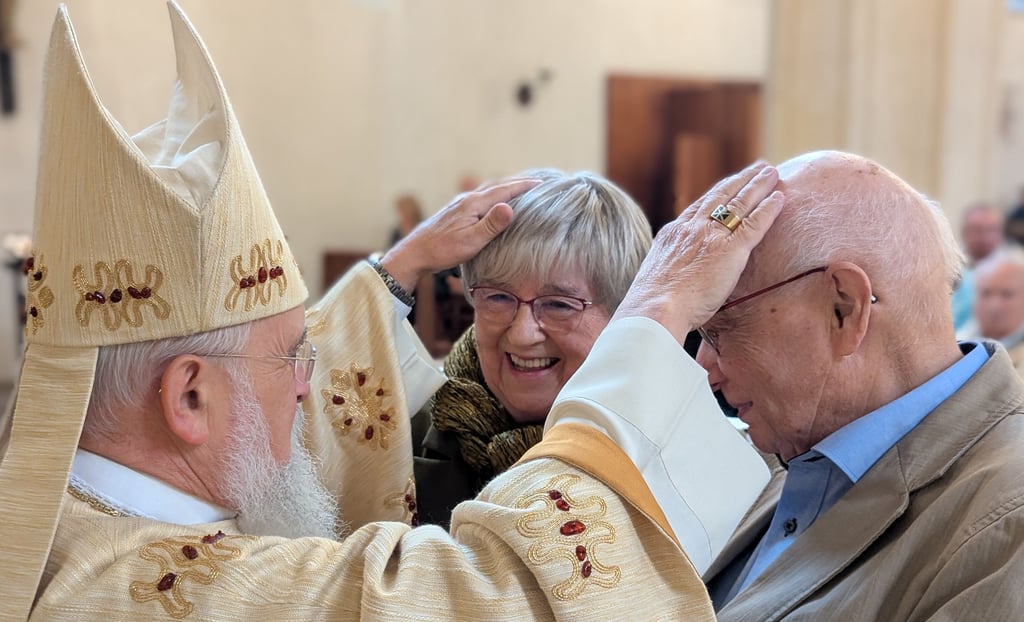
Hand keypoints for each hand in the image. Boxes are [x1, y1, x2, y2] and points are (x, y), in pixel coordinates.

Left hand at [379, 178, 539, 291]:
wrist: (415, 253)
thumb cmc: (443, 250)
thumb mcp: (471, 241)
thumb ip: (491, 224)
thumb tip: (510, 207)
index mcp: (473, 203)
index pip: (504, 190)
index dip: (523, 186)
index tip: (541, 183)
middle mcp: (467, 199)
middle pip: (496, 185)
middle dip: (517, 182)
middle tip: (537, 181)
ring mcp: (460, 204)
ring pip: (487, 190)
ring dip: (505, 186)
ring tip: (519, 187)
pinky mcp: (456, 212)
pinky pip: (480, 197)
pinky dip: (494, 194)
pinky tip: (493, 202)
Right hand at [612, 161, 783, 343]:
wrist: (654, 310)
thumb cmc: (652, 307)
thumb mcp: (656, 279)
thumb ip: (670, 272)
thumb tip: (673, 283)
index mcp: (672, 234)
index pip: (699, 207)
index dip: (717, 193)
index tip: (729, 183)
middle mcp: (691, 229)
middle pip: (720, 197)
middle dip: (740, 181)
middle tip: (757, 168)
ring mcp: (711, 237)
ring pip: (739, 204)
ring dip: (757, 185)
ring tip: (772, 172)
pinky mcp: (730, 251)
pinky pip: (754, 224)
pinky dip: (768, 209)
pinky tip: (780, 197)